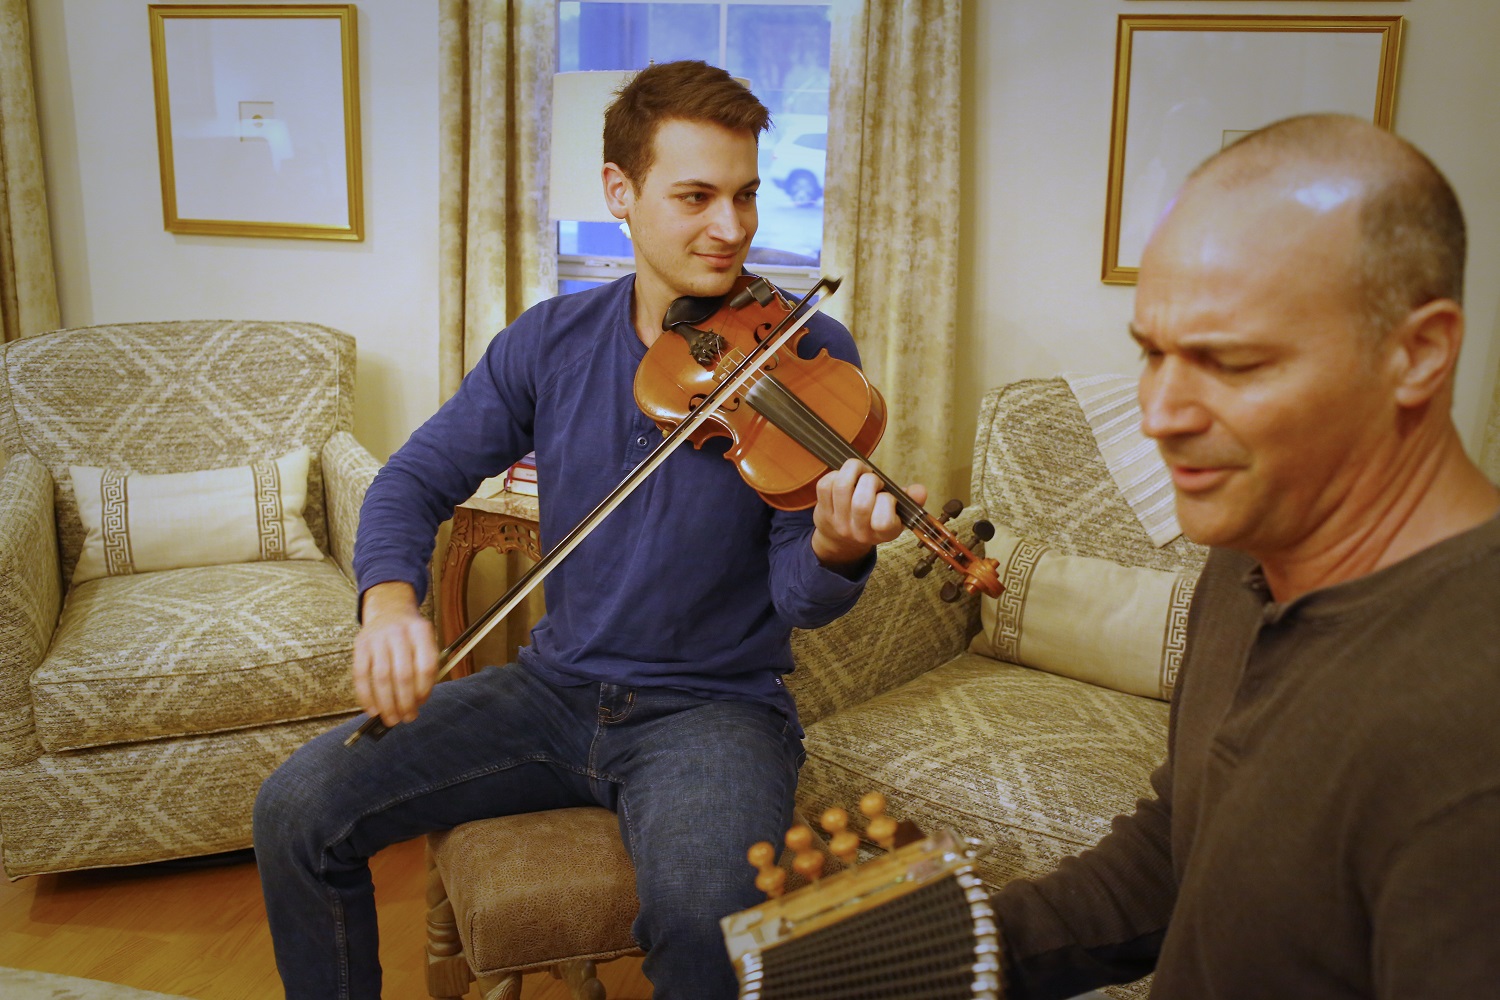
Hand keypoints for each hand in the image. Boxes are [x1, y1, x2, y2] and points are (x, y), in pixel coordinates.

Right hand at [352, 581, 438, 726]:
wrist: (389, 609)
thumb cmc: (411, 635)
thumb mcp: (426, 641)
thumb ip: (425, 668)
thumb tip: (416, 704)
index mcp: (421, 631)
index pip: (426, 665)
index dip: (424, 690)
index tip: (421, 705)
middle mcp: (399, 633)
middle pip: (403, 675)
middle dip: (405, 702)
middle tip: (407, 718)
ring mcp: (377, 638)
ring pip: (381, 677)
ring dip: (386, 704)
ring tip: (391, 719)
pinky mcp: (360, 645)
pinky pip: (360, 675)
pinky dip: (366, 696)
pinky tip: (372, 710)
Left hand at [811, 458, 926, 567]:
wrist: (841, 540)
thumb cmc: (874, 519)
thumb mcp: (897, 514)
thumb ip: (910, 500)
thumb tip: (921, 490)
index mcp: (883, 533)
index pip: (884, 521)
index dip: (887, 501)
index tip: (887, 497)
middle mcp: (859, 532)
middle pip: (861, 502)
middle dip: (870, 481)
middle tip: (873, 481)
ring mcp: (838, 522)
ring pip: (842, 487)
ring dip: (853, 471)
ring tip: (860, 472)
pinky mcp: (822, 511)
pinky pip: (825, 485)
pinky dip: (836, 474)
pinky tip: (844, 477)